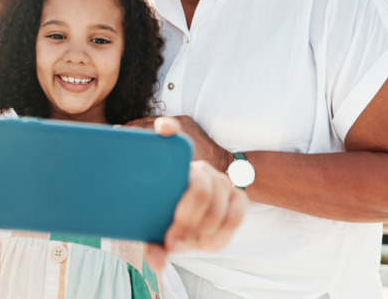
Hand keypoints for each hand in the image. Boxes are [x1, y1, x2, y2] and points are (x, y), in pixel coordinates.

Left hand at [144, 117, 247, 271]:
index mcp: (177, 162)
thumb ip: (150, 237)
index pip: (171, 130)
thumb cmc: (166, 213)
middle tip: (171, 242)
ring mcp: (221, 182)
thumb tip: (158, 261)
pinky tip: (201, 246)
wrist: (192, 213)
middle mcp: (202, 168)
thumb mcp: (154, 220)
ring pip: (218, 209)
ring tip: (183, 246)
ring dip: (201, 234)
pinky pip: (234, 220)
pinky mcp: (237, 199)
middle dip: (187, 220)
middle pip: (199, 189)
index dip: (167, 127)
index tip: (161, 129)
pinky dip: (218, 238)